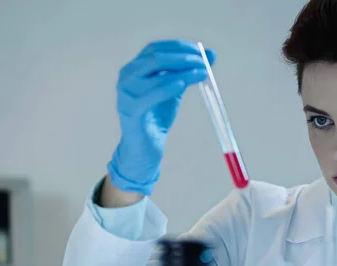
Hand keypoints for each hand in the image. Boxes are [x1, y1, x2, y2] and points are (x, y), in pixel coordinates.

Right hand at [108, 39, 215, 194]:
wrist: (145, 147)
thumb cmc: (157, 117)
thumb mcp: (174, 90)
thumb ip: (187, 72)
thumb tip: (210, 55)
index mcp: (135, 68)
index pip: (156, 48)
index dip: (179, 46)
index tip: (201, 51)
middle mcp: (127, 76)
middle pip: (156, 57)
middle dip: (183, 57)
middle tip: (204, 62)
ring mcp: (126, 92)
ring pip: (156, 73)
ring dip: (182, 70)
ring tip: (202, 72)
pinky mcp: (131, 109)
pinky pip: (151, 94)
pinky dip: (169, 86)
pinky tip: (183, 84)